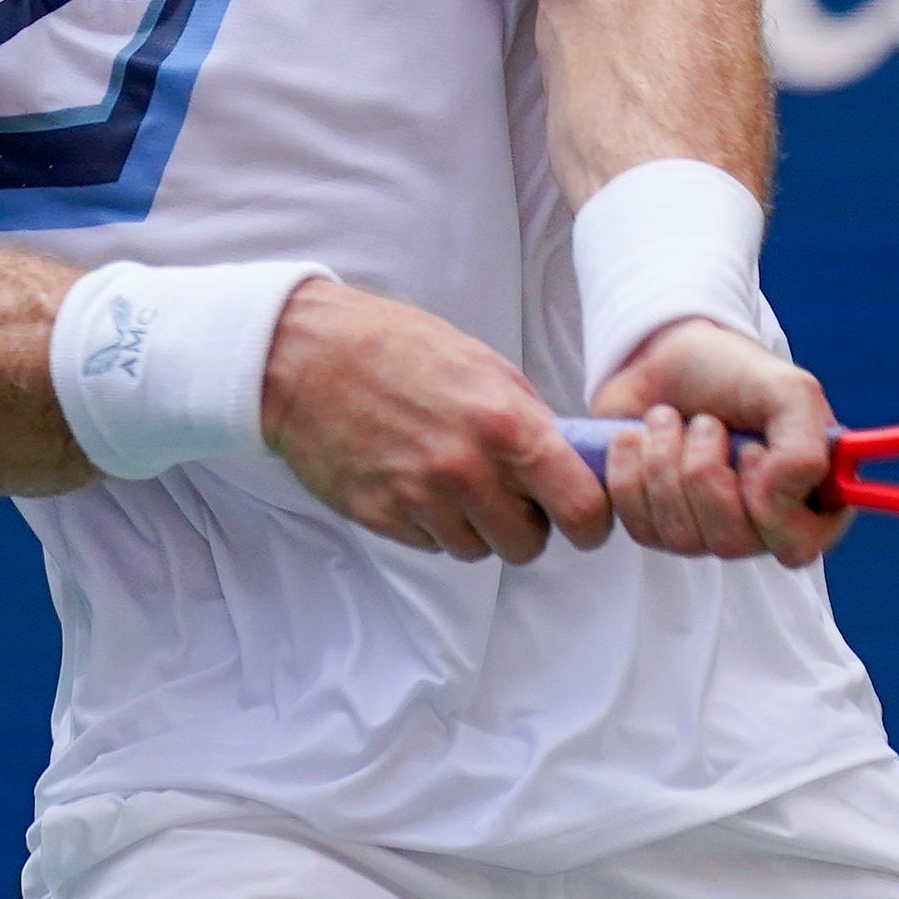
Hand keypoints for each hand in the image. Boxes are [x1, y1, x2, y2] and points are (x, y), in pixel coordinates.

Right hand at [261, 279, 613, 564]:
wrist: (306, 358)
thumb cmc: (397, 348)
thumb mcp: (482, 364)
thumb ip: (530, 418)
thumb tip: (571, 462)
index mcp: (506, 425)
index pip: (582, 508)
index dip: (591, 521)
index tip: (584, 518)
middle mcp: (467, 469)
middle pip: (529, 545)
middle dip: (525, 525)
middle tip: (507, 493)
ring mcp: (421, 499)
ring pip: (478, 550)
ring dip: (475, 526)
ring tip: (451, 478)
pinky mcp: (383, 518)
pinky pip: (432, 544)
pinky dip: (433, 524)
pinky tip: (415, 480)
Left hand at [588, 319, 853, 567]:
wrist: (662, 356)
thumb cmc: (734, 373)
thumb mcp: (789, 390)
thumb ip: (804, 447)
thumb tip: (773, 500)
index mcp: (807, 500)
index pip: (797, 545)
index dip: (768, 504)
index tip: (749, 450)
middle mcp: (760, 527)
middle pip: (732, 542)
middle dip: (705, 469)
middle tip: (705, 423)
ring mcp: (706, 533)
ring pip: (683, 538)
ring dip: (667, 463)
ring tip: (669, 419)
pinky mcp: (655, 527)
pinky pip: (640, 528)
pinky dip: (631, 472)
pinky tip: (638, 438)